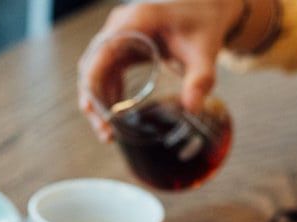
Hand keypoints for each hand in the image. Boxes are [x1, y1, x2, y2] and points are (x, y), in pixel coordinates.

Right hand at [79, 0, 243, 140]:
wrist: (204, 10)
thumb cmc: (203, 25)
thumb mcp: (205, 50)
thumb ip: (201, 78)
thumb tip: (193, 108)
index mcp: (135, 22)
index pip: (100, 55)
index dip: (94, 86)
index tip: (100, 115)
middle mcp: (119, 28)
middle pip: (92, 68)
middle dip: (94, 103)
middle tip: (106, 133)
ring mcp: (117, 37)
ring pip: (95, 74)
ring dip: (98, 103)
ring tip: (108, 133)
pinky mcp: (120, 48)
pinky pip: (105, 74)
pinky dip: (107, 97)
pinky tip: (115, 117)